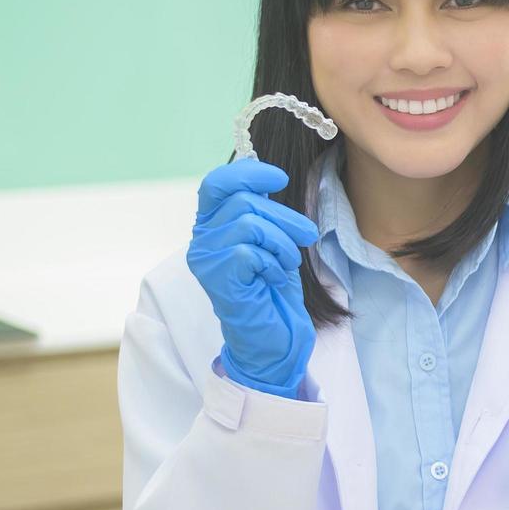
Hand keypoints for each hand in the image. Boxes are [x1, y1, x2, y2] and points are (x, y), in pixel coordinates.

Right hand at [186, 158, 320, 398]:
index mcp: (213, 226)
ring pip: (250, 224)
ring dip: (282, 243)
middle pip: (244, 201)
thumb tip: (270, 175)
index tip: (280, 178)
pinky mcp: (218, 279)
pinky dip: (273, 263)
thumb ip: (264, 211)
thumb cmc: (273, 289)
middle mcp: (202, 240)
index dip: (249, 173)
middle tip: (306, 236)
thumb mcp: (272, 241)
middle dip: (285, 217)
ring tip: (285, 264)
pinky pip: (251, 252)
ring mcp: (207, 260)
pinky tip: (274, 279)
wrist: (274, 337)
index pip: (217, 183)